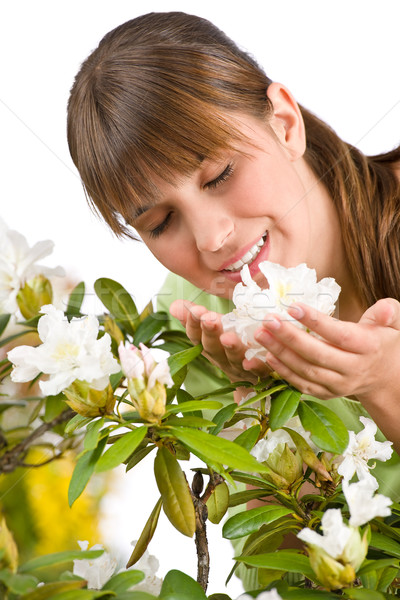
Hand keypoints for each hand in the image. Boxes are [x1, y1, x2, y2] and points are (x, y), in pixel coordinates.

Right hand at [170, 299, 268, 383]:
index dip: (194, 324)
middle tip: (208, 318)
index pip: (196, 335)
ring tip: (228, 338)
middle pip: (213, 347)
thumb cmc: (231, 346)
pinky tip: (252, 361)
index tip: (195, 310)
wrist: (253, 380)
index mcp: (209, 346)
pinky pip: (259, 371)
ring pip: (234, 359)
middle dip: (209, 333)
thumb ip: (197, 317)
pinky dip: (255, 366)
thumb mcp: (214, 330)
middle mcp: (222, 358)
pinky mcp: (262, 372)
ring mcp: (241, 367)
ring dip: (231, 348)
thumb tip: (174, 305)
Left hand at [252, 298, 399, 401]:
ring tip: (261, 334)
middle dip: (289, 337)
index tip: (292, 307)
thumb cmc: (381, 342)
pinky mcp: (327, 394)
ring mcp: (339, 385)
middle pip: (318, 355)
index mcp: (368, 348)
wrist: (384, 377)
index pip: (339, 335)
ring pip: (306, 371)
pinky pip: (302, 385)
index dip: (315, 322)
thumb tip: (385, 308)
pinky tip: (267, 356)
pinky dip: (283, 372)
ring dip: (280, 353)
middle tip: (268, 321)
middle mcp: (353, 370)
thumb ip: (388, 313)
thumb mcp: (392, 325)